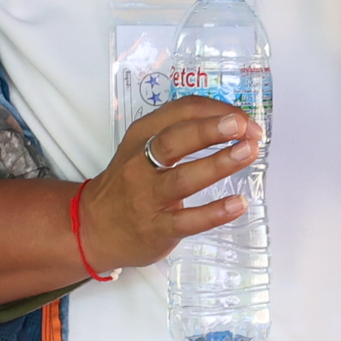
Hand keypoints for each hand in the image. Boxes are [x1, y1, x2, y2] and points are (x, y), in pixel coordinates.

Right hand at [79, 94, 260, 274]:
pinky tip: (238, 204)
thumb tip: (233, 123)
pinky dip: (214, 212)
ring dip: (218, 163)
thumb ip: (180, 133)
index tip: (244, 119)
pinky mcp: (156, 228)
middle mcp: (140, 163)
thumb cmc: (128, 184)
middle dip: (212, 129)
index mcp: (141, 136)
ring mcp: (147, 197)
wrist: (93, 228)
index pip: (180, 112)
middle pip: (176, 140)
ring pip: (182, 178)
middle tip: (243, 125)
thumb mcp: (142, 148)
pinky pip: (187, 220)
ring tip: (248, 153)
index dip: (216, 111)